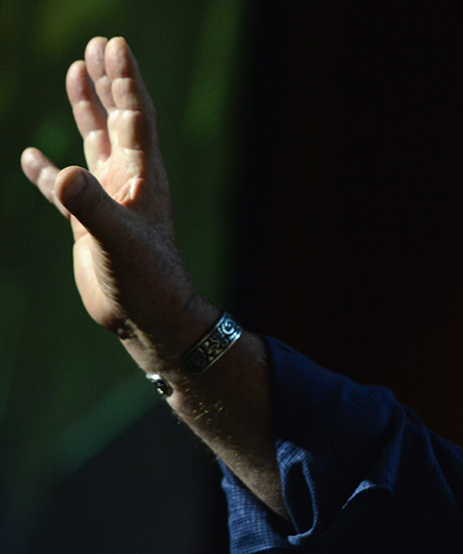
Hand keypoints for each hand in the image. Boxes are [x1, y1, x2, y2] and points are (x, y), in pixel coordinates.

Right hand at [21, 36, 210, 365]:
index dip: (125, 80)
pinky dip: (48, 171)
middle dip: (107, 81)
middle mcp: (128, 181)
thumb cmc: (146, 281)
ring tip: (75, 73)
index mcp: (142, 177)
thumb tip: (61, 174)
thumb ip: (89, 207)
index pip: (134, 116)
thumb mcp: (118, 241)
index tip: (114, 44)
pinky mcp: (91, 225)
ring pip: (94, 142)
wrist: (150, 319)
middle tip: (97, 45)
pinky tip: (32, 158)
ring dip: (85, 108)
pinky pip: (65, 189)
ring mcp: (110, 201)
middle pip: (117, 118)